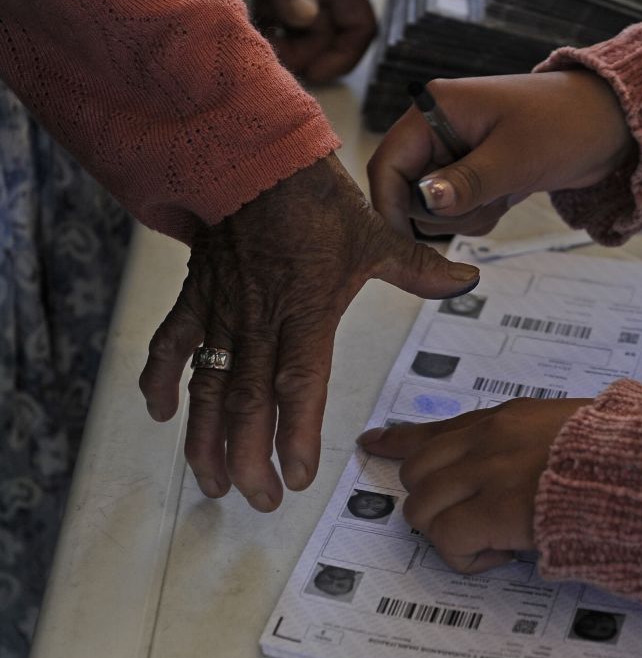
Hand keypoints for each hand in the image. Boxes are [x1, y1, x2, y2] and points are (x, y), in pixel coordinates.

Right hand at [139, 154, 480, 511]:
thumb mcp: (376, 235)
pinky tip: (158, 413)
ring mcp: (224, 311)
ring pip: (207, 387)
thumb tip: (468, 281)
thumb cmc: (318, 200)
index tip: (295, 478)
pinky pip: (172, 343)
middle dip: (247, 459)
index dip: (293, 436)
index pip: (299, 387)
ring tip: (210, 482)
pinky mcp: (198, 296)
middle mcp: (261, 320)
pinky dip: (160, 377)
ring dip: (204, 438)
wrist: (258, 157)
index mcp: (307, 312)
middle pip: (247, 404)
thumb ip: (419, 269)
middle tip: (255, 500)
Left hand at [246, 0, 375, 83]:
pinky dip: (264, 25)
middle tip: (270, 55)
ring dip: (279, 42)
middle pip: (323, 38)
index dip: (342, 59)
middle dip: (299, 53)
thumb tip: (302, 17)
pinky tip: (245, 24)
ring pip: (297, 32)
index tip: (315, 73)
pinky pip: (275, 17)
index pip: (358, 30)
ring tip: (255, 40)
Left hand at [358, 397, 592, 572]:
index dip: (401, 440)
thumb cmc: (615, 455)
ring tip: (492, 541)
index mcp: (505, 418)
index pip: (438, 429)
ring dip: (448, 531)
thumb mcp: (566, 429)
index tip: (374, 442)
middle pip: (416, 470)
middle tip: (469, 522)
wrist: (638, 467)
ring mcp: (486, 472)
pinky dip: (467, 555)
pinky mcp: (492, 509)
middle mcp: (486, 439)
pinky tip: (503, 553)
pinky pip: (446, 538)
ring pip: (421, 508)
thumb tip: (516, 470)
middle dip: (432, 500)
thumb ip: (530, 443)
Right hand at [367, 71, 633, 237]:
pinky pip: (458, 210)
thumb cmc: (567, 125)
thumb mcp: (516, 158)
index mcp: (434, 110)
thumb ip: (468, 183)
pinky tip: (510, 195)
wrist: (610, 125)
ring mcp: (455, 152)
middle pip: (407, 193)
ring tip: (506, 192)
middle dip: (444, 213)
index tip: (405, 245)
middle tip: (488, 200)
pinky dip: (481, 215)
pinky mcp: (473, 173)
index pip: (387, 166)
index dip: (390, 208)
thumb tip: (427, 203)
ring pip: (434, 209)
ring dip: (467, 217)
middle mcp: (437, 129)